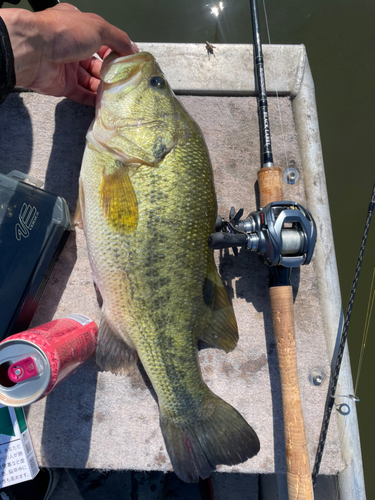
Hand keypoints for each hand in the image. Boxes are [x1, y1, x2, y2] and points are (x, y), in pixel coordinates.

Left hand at [1, 4, 137, 105]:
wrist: (35, 52)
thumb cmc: (64, 33)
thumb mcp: (98, 28)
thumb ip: (118, 38)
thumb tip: (132, 49)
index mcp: (80, 28)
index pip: (103, 40)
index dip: (117, 50)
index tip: (130, 61)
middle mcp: (73, 46)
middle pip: (98, 62)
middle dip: (112, 72)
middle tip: (126, 80)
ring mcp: (67, 67)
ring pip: (91, 80)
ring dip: (104, 87)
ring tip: (118, 93)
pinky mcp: (63, 86)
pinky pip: (81, 94)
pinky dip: (93, 100)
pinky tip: (105, 103)